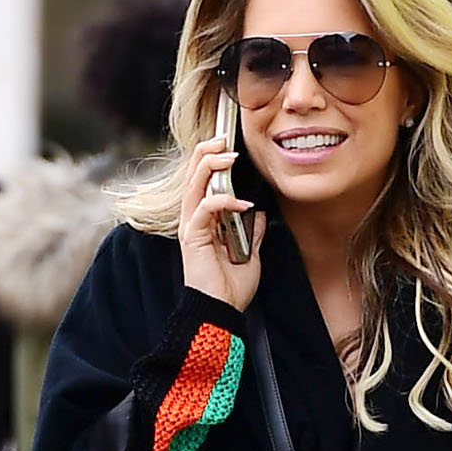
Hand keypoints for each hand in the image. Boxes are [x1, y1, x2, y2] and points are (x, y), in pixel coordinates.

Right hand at [177, 132, 263, 312]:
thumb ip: (252, 233)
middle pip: (192, 177)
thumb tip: (260, 215)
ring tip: (228, 155)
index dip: (211, 162)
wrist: (221, 312)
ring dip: (210, 166)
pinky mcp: (193, 238)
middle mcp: (193, 222)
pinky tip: (241, 202)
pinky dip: (222, 201)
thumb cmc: (231, 289)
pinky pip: (204, 209)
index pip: (202, 184)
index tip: (228, 147)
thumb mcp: (250, 255)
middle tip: (223, 138)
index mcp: (204, 224)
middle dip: (207, 153)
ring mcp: (191, 229)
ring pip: (193, 186)